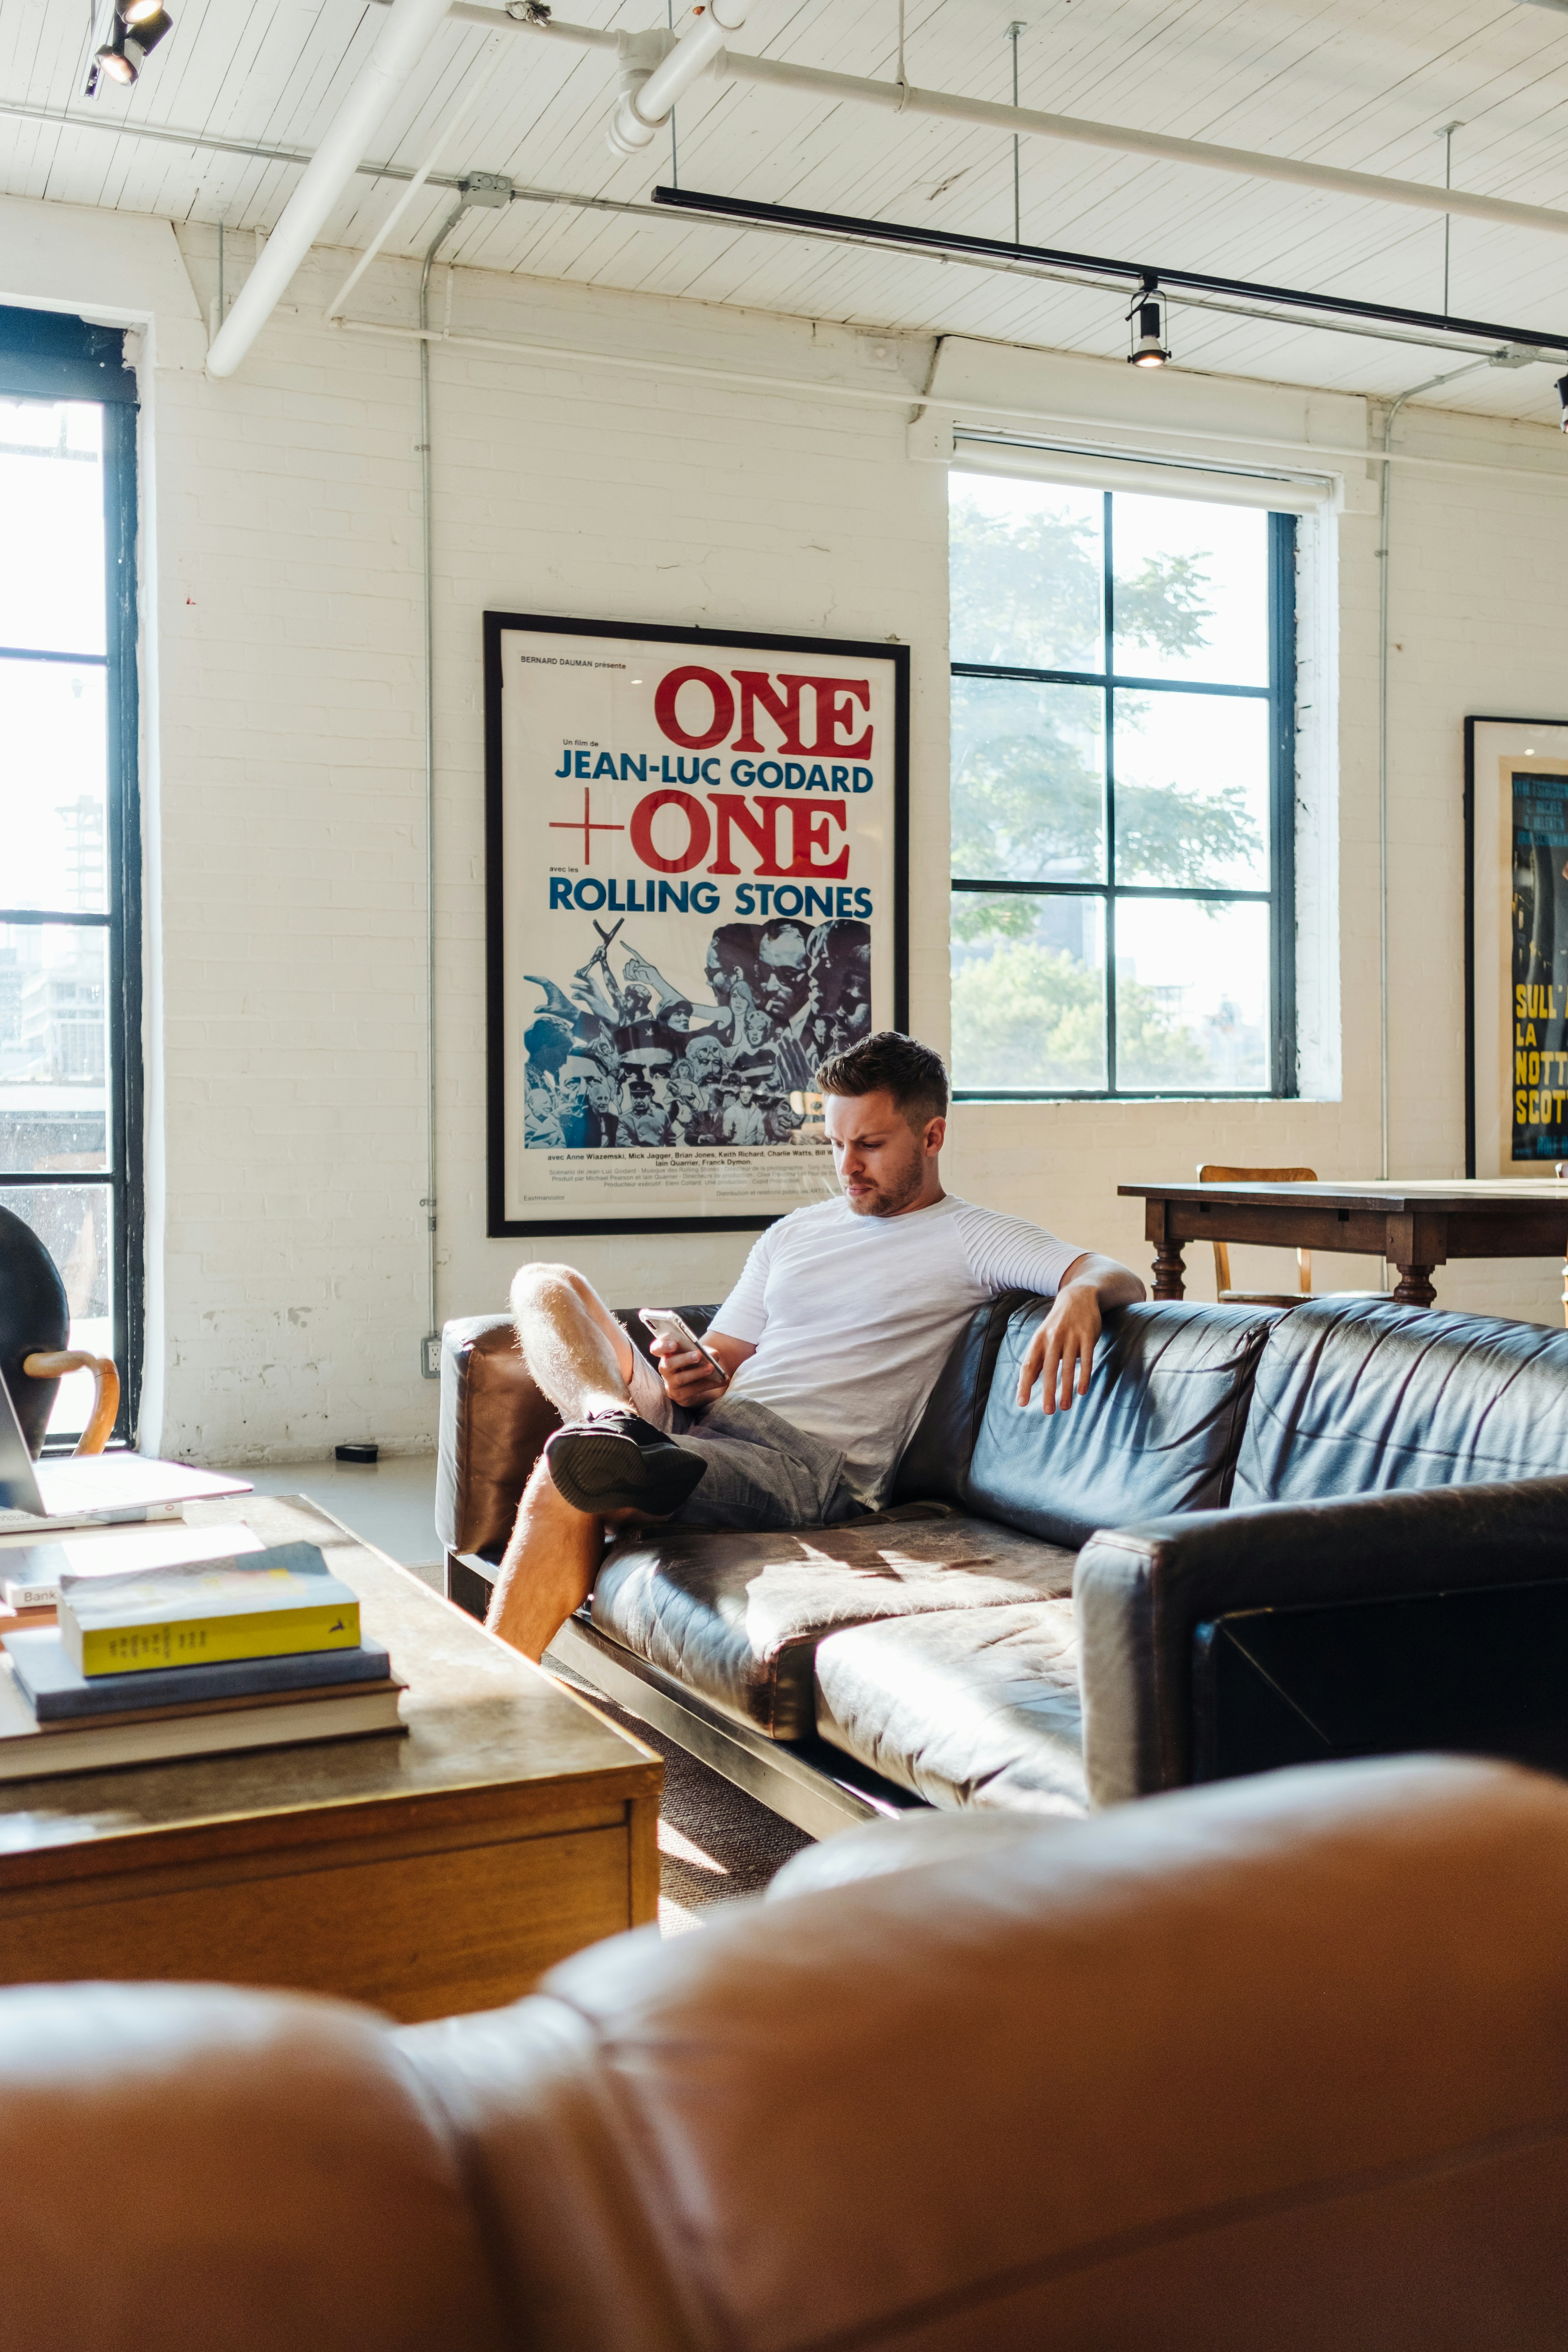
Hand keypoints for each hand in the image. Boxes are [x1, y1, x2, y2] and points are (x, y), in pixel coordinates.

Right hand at [651, 1333, 727, 1408]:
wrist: (697, 1382)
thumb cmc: (695, 1362)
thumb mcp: (700, 1353)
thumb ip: (706, 1351)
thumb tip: (713, 1355)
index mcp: (666, 1353)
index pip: (657, 1348)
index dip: (663, 1346)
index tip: (674, 1344)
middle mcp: (665, 1368)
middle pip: (668, 1364)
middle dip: (683, 1359)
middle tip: (698, 1355)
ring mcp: (670, 1383)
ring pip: (680, 1379)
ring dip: (697, 1373)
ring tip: (711, 1368)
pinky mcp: (679, 1395)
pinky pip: (692, 1390)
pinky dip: (707, 1384)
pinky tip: (720, 1380)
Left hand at [1016, 1284, 1101, 1415]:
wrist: (1078, 1297)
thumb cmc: (1057, 1325)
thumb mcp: (1042, 1339)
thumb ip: (1035, 1361)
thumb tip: (1021, 1385)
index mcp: (1038, 1340)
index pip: (1029, 1365)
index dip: (1024, 1384)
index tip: (1021, 1403)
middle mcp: (1053, 1338)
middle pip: (1049, 1369)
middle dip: (1048, 1392)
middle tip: (1048, 1411)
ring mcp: (1071, 1337)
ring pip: (1068, 1367)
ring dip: (1066, 1389)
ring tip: (1065, 1407)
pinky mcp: (1088, 1336)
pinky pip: (1086, 1360)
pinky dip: (1084, 1376)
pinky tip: (1082, 1391)